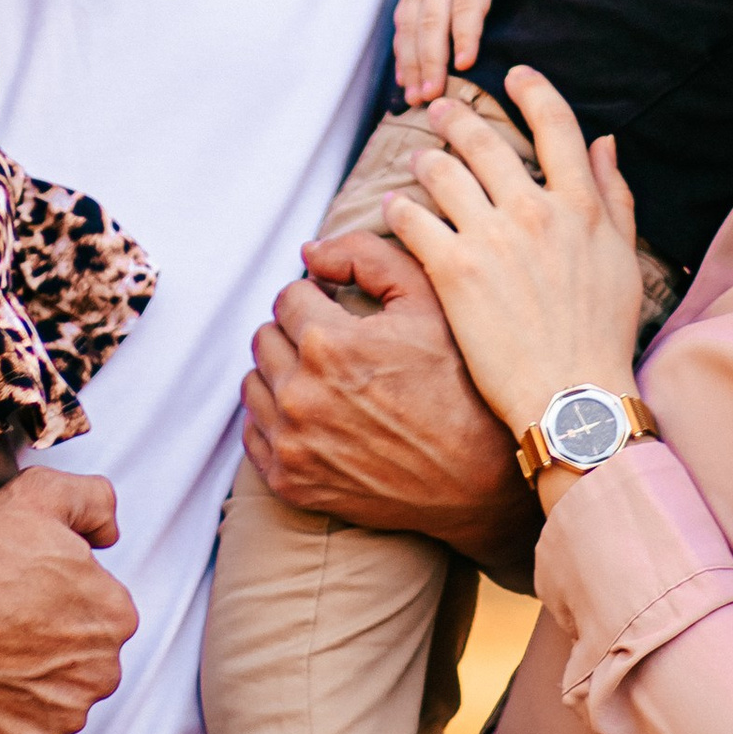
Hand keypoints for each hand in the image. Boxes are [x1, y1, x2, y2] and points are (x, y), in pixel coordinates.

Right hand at [0, 466, 136, 733]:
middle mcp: (101, 671)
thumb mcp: (42, 492)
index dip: (61, 596)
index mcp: (115, 615)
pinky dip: (8, 715)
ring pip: (60, 698)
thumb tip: (109, 538)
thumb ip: (97, 501)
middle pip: (85, 659)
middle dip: (55, 643)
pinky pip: (28, 733)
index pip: (100, 611)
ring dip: (34, 682)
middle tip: (4, 620)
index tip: (23, 589)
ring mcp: (63, 715)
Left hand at [240, 228, 535, 576]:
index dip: (319, 296)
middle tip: (339, 348)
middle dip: (297, 333)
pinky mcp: (289, 482)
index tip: (344, 312)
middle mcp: (300, 396)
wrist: (478, 476)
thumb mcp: (427, 298)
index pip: (288, 296)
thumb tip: (308, 252)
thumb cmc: (458, 380)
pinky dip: (276, 420)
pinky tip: (317, 417)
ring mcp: (291, 444)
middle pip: (265, 337)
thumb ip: (364, 256)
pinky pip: (254, 434)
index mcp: (328, 343)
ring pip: (254, 384)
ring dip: (282, 374)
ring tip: (328, 381)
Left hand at [390, 67, 646, 441]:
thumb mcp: (621, 257)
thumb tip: (605, 142)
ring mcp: (491, 238)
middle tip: (441, 109)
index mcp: (579, 205)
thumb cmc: (602, 333)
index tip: (515, 74)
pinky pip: (415, 220)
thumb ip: (613, 194)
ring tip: (416, 159)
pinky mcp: (454, 271)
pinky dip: (402, 209)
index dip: (533, 90)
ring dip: (426, 160)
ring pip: (444, 173)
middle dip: (458, 118)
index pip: (556, 125)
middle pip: (485, 141)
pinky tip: (395, 209)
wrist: (571, 395)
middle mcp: (534, 211)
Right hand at [394, 0, 552, 104]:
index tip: (464, 64)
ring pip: (411, 26)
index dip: (465, 34)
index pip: (468, 3)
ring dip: (410, 63)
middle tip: (432, 96)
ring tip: (414, 98)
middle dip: (430, 60)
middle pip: (432, 21)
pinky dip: (400, 52)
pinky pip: (401, 22)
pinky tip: (403, 80)